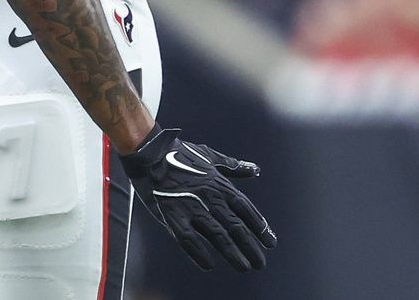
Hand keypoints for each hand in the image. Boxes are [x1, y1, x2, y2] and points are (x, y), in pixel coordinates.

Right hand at [121, 125, 274, 271]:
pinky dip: (199, 253)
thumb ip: (233, 166)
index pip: (245, 209)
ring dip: (232, 253)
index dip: (259, 227)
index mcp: (219, 184)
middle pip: (236, 226)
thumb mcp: (209, 156)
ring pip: (217, 235)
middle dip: (250, 246)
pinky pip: (188, 239)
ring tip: (243, 267)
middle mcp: (209, 196)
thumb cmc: (178, 153)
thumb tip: (254, 169)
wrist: (148, 151)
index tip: (270, 242)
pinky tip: (208, 265)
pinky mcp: (172, 214)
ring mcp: (191, 206)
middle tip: (259, 263)